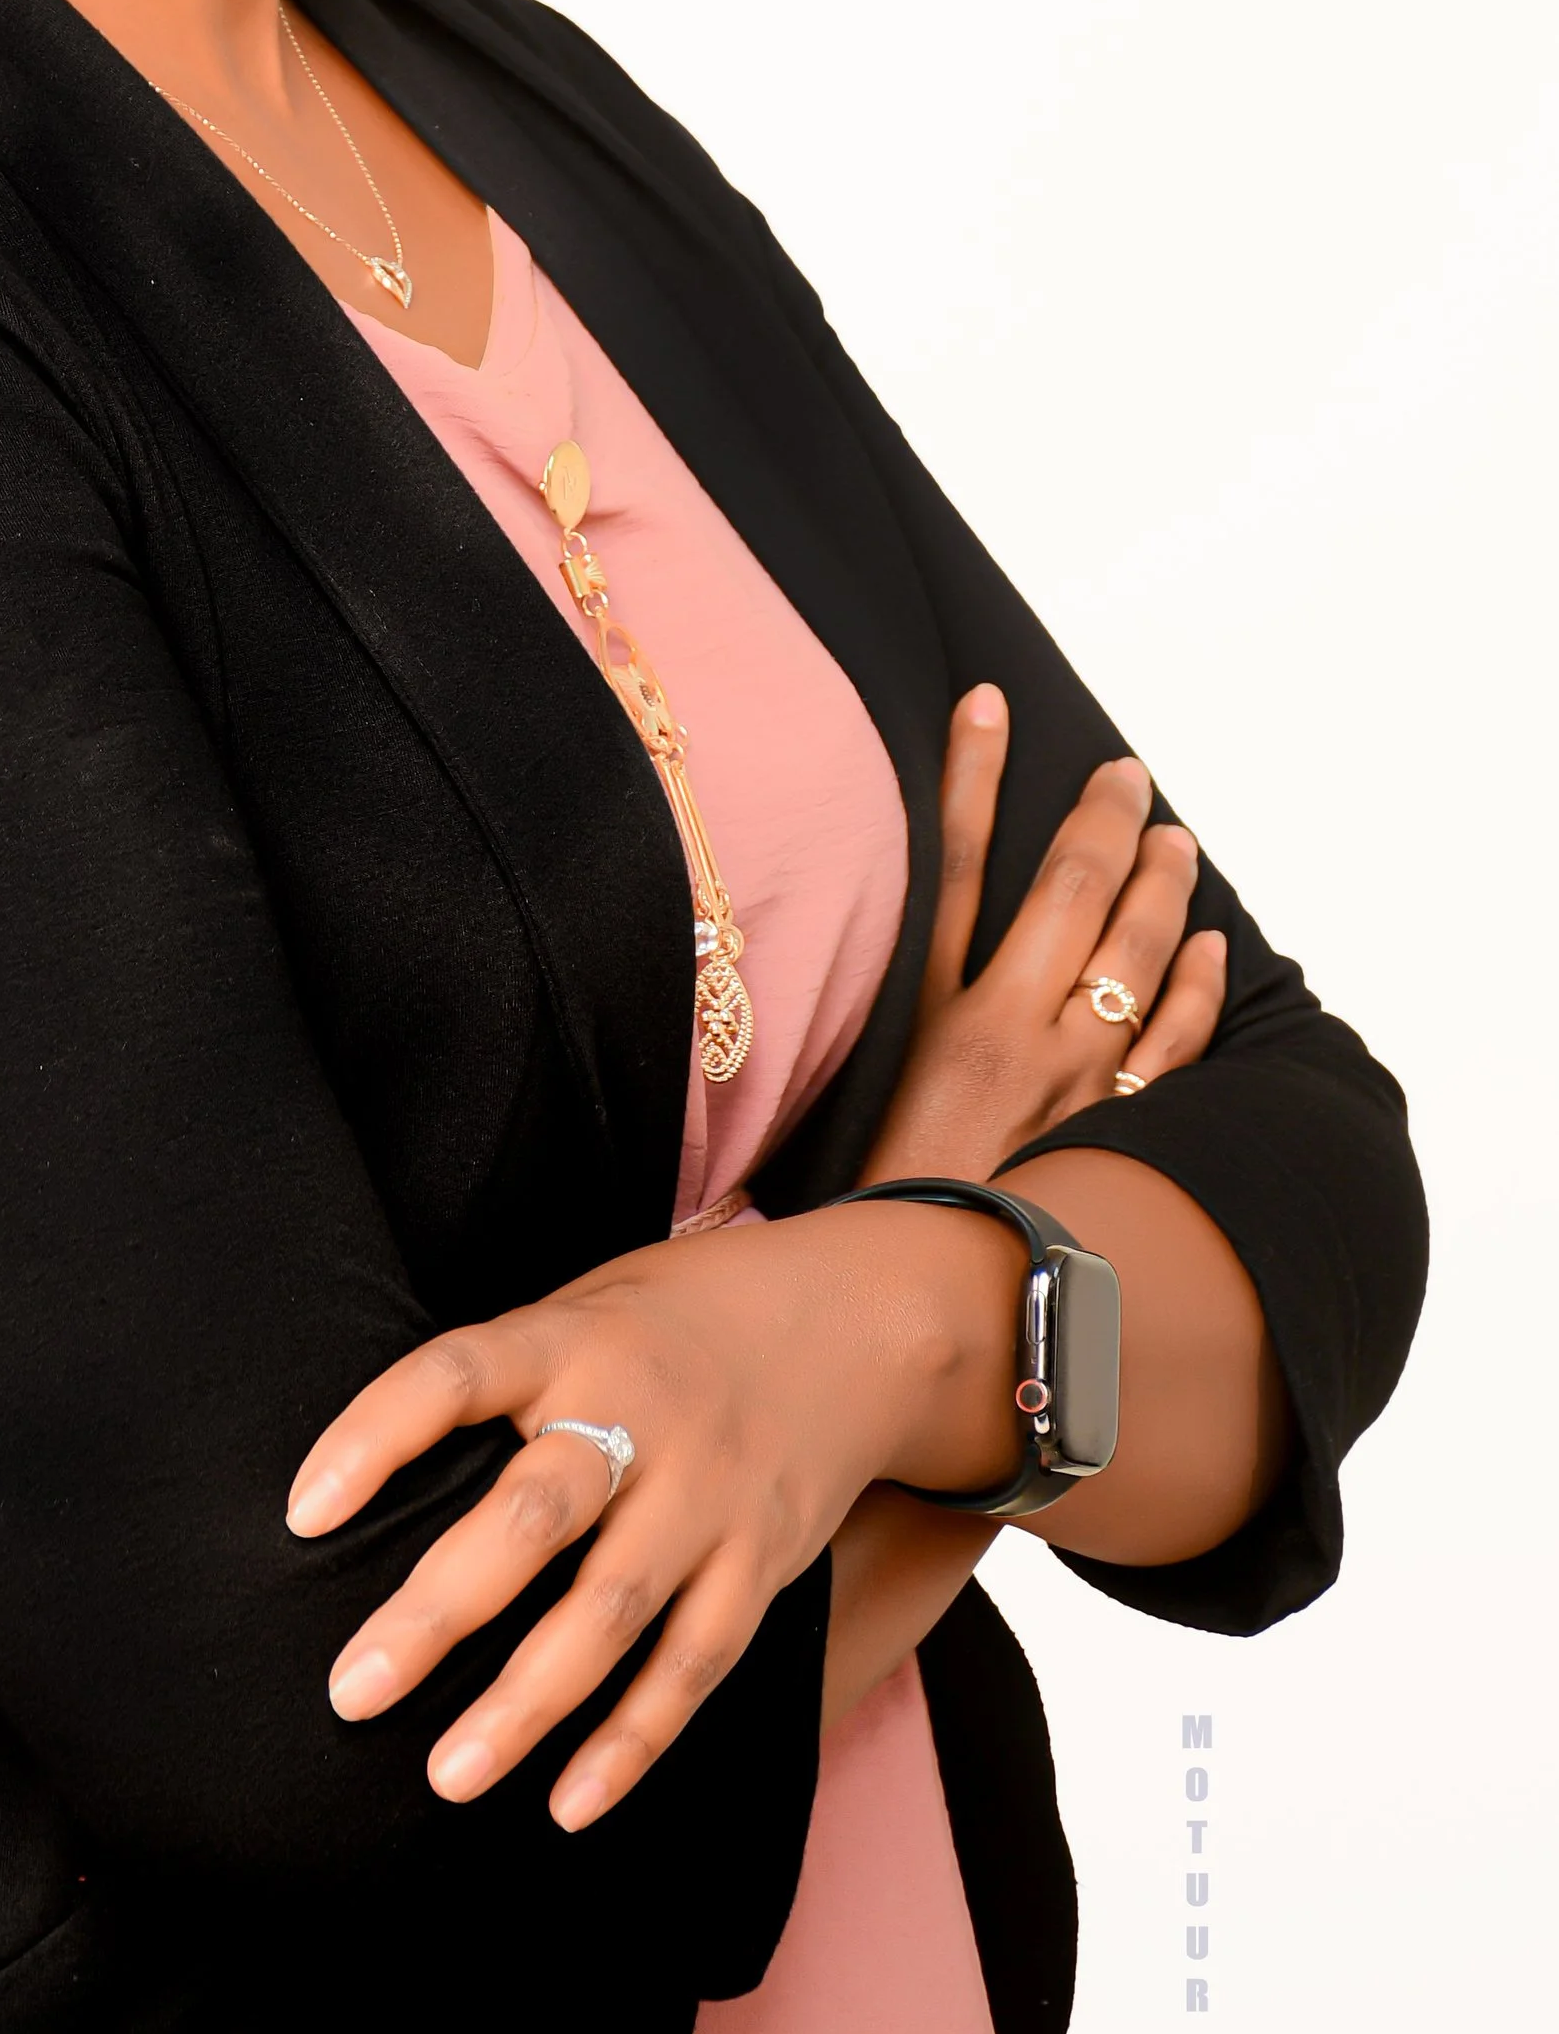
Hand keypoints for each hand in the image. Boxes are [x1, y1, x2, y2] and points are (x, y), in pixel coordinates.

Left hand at [285, 1190, 1024, 1830]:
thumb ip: (502, 1377)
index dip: (375, 1437)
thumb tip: (369, 1473)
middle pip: (533, 1515)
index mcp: (571, 1335)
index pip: (453, 1376)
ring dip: (528, 1703)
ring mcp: (709, 1492)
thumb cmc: (675, 1319)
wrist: (859, 1317)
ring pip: (614, 1610)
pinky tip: (567, 1804)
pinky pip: (696, 1661)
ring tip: (447, 1776)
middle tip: (351, 1692)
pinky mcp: (764, 1559)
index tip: (301, 1513)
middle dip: (440, 1611)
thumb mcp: (585, 1303)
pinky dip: (634, 1739)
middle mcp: (639, 1413)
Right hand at [858, 687, 1223, 1184]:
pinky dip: (1195, 987)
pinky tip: (1208, 945)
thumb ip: (840, 1051)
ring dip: (1157, 886)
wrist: (935, 1330)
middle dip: (1098, 820)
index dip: (971, 778)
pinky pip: (1174, 1045)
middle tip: (1124, 771)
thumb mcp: (829, 1127)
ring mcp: (1078, 1086)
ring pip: (1132, 957)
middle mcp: (1011, 1038)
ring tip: (1171, 835)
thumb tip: (826, 1007)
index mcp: (929, 1024)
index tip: (985, 702)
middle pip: (1067, 894)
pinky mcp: (1119, 1137)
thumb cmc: (869, 1227)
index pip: (954, 867)